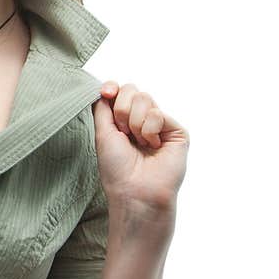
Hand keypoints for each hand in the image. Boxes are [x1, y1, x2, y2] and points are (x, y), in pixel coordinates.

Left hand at [91, 81, 188, 211]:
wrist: (135, 190)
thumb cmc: (117, 168)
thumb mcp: (102, 133)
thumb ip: (103, 108)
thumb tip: (106, 88)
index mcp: (124, 121)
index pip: (120, 92)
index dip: (113, 88)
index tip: (106, 92)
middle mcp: (142, 120)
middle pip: (132, 90)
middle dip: (122, 110)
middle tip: (123, 133)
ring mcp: (160, 125)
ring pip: (144, 98)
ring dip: (134, 122)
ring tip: (138, 143)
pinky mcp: (176, 131)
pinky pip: (158, 113)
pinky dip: (149, 130)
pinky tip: (153, 146)